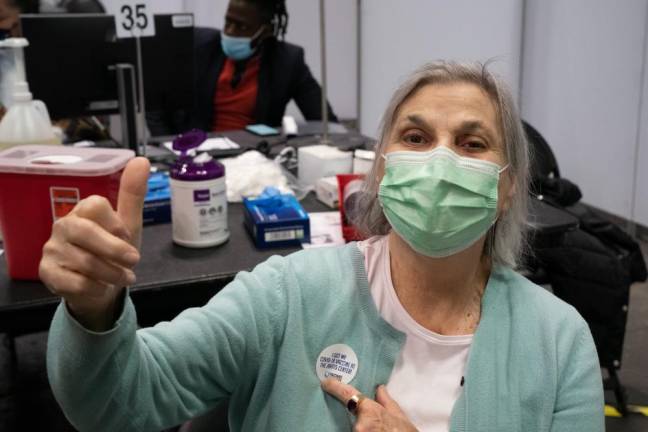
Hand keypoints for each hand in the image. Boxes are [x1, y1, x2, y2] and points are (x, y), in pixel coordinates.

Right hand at [39, 157, 149, 330]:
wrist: (99, 287)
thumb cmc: (114, 252)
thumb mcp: (129, 225)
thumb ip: (133, 195)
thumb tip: (141, 160)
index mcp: (83, 210)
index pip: (95, 205)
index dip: (117, 225)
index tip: (128, 236)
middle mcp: (63, 226)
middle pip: (86, 232)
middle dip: (115, 251)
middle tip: (134, 262)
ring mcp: (52, 249)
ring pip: (84, 262)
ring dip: (112, 274)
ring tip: (125, 277)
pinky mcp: (47, 273)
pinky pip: (75, 282)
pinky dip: (96, 288)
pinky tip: (102, 287)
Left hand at [321, 378, 417, 431]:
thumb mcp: (399, 417)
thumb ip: (387, 402)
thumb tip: (379, 388)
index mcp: (370, 412)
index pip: (347, 394)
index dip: (335, 387)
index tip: (326, 383)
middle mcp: (360, 426)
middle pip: (349, 417)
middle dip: (355, 418)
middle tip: (366, 420)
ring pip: (351, 429)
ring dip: (358, 428)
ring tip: (372, 427)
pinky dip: (358, 431)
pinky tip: (365, 429)